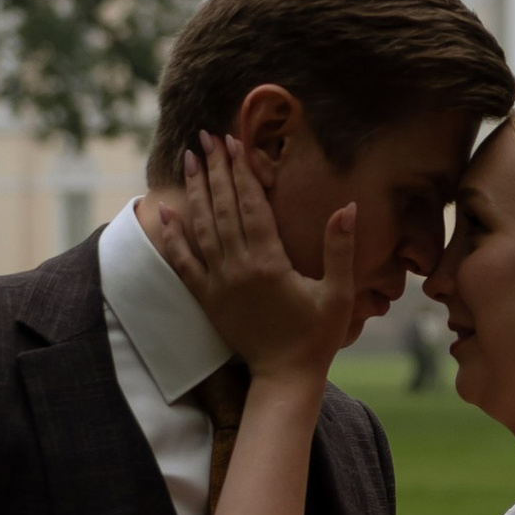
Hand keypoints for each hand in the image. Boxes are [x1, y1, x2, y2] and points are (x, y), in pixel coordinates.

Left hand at [149, 134, 357, 384]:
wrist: (284, 376)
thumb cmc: (317, 336)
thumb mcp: (338, 294)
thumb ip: (340, 249)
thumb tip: (348, 206)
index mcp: (269, 262)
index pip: (251, 205)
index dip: (241, 170)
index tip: (233, 141)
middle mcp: (237, 268)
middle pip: (222, 208)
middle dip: (215, 170)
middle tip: (206, 137)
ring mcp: (218, 283)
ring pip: (201, 228)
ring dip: (195, 192)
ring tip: (189, 160)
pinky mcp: (207, 299)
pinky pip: (183, 262)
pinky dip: (173, 236)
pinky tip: (166, 212)